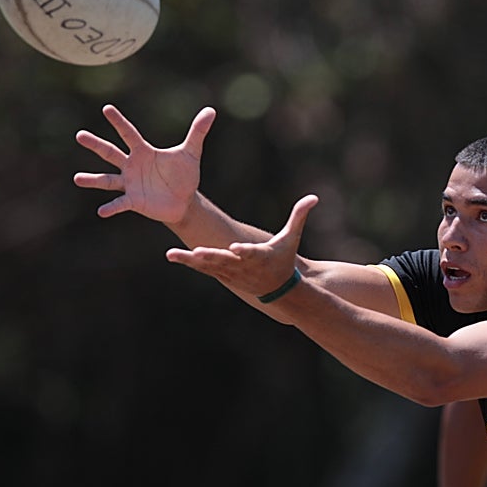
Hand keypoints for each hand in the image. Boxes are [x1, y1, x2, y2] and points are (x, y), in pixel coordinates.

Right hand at [74, 104, 215, 222]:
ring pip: (108, 180)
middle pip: (110, 152)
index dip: (119, 121)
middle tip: (79, 135)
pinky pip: (120, 203)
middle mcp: (132, 166)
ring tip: (77, 178)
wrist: (185, 201)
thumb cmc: (184, 175)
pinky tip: (102, 211)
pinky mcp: (134, 201)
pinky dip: (112, 207)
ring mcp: (130, 184)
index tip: (107, 109)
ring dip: (93, 180)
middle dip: (96, 144)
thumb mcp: (191, 152)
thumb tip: (211, 110)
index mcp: (143, 151)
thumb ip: (198, 132)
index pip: (129, 133)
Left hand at [165, 194, 318, 299]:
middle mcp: (243, 265)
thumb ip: (299, 216)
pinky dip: (188, 262)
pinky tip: (172, 255)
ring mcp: (230, 271)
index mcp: (260, 256)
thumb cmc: (284, 259)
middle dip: (212, 257)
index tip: (236, 248)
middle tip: (198, 252)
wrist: (278, 289)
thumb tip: (314, 197)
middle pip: (225, 261)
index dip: (244, 251)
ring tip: (172, 254)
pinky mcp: (222, 274)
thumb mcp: (292, 239)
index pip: (252, 253)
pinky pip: (203, 268)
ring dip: (191, 260)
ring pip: (209, 266)